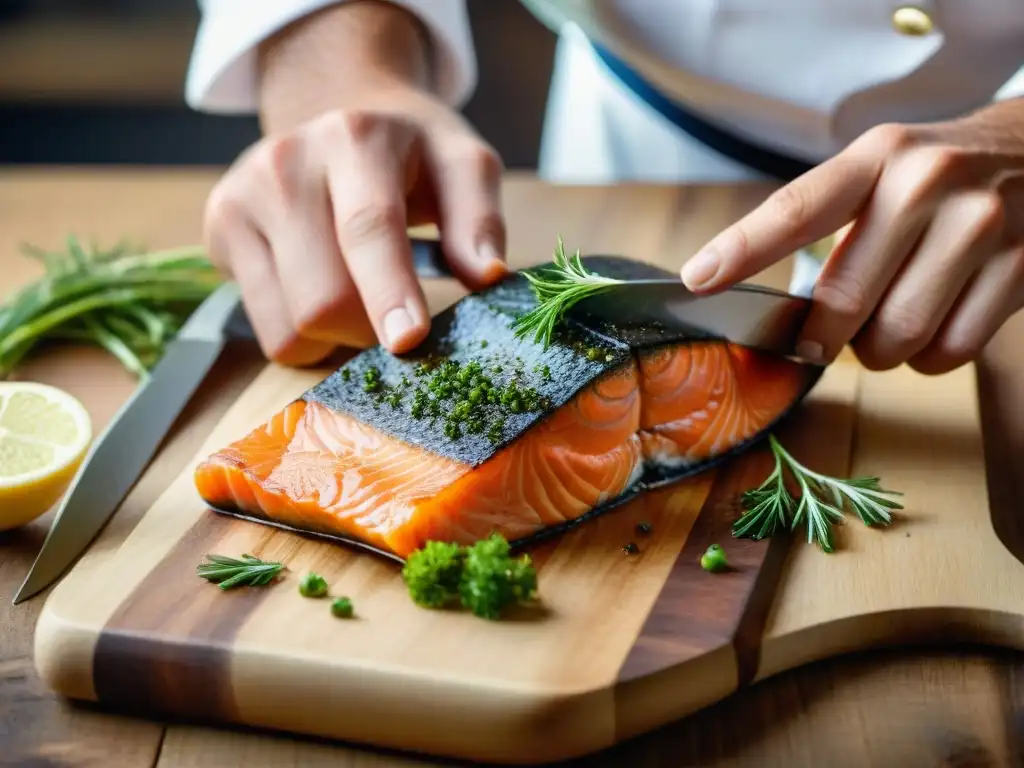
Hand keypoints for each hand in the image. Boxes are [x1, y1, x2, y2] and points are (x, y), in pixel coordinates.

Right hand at [201, 5, 507, 365]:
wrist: (337, 112)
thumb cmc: (410, 155)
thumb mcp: (462, 164)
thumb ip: (479, 217)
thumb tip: (487, 275)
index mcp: (356, 139)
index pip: (369, 228)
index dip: (388, 291)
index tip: (408, 341)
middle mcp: (286, 163)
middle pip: (323, 297)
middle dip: (368, 330)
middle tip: (398, 323)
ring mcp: (242, 196)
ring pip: (289, 327)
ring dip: (335, 338)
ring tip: (357, 298)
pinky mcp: (219, 229)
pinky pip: (266, 330)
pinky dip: (303, 335)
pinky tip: (320, 292)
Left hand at [680, 102, 1023, 373]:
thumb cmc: (937, 177)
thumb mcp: (881, 171)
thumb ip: (828, 222)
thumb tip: (757, 298)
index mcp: (877, 158)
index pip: (796, 210)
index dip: (742, 250)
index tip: (697, 280)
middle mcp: (927, 184)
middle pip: (842, 303)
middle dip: (822, 336)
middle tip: (824, 335)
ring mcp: (980, 226)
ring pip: (894, 339)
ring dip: (879, 350)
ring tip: (891, 316)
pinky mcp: (1021, 268)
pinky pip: (946, 354)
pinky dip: (929, 357)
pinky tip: (937, 320)